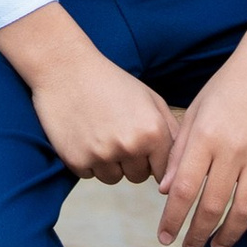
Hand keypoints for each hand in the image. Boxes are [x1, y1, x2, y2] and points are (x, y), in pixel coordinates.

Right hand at [0, 2, 173, 182]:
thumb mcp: (150, 99)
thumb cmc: (111, 81)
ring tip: (100, 132)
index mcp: (153, 131)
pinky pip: (89, 174)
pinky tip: (84, 134)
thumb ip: (171, 130)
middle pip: (138, 177)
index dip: (155, 161)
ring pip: (113, 178)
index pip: (164, 171)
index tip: (145, 149)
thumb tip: (181, 161)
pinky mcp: (76, 161)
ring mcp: (101, 155)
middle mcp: (129, 146)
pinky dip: (87, 160)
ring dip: (109, 163)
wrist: (65, 68)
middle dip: (132, 162)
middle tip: (118, 134)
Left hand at [158, 0, 246, 246]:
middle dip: (198, 234)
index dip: (173, 219)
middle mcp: (233, 149)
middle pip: (212, 205)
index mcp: (205, 136)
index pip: (183, 189)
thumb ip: (180, 151)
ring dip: (229, 235)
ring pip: (245, 209)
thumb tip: (164, 191)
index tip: (165, 238)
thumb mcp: (196, 111)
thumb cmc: (229, 85)